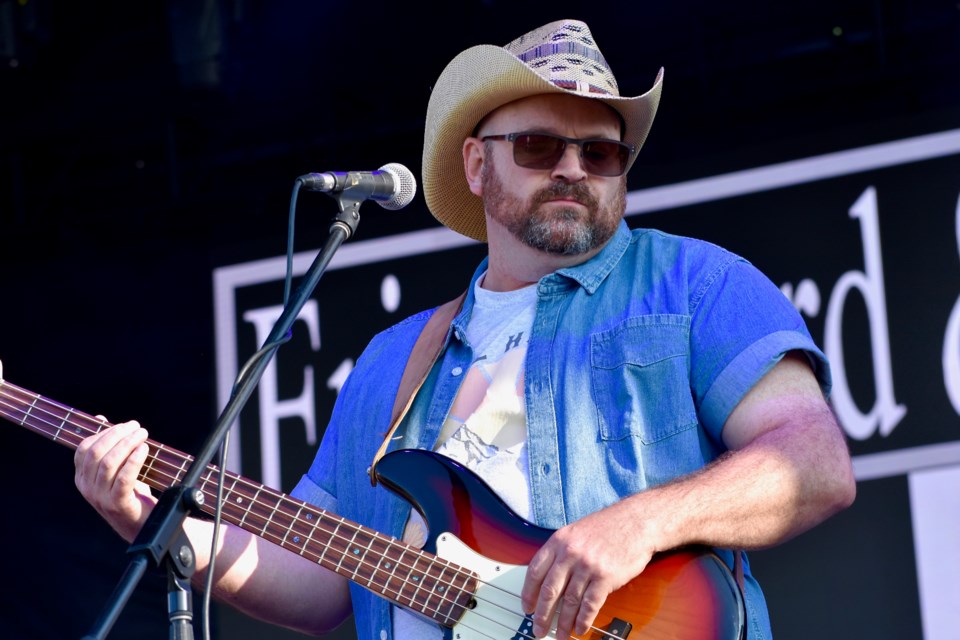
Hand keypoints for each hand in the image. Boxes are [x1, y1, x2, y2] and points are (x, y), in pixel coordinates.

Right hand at [74, 419, 155, 541]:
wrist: (143, 525)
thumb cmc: (131, 494)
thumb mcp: (116, 470)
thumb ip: (108, 447)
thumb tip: (100, 419)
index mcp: (83, 478)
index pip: (84, 448)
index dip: (104, 432)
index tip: (125, 425)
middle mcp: (87, 488)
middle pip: (96, 453)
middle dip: (117, 434)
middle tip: (137, 427)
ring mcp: (100, 498)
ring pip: (109, 463)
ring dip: (128, 444)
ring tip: (143, 435)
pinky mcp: (117, 504)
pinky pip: (124, 478)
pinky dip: (134, 460)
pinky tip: (144, 449)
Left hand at [520, 501, 654, 638]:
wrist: (636, 521)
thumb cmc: (608, 526)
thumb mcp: (575, 532)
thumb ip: (560, 552)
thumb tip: (547, 578)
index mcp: (559, 541)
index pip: (535, 572)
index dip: (528, 593)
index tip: (527, 608)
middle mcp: (570, 553)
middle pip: (549, 590)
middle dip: (542, 614)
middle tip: (538, 629)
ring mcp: (588, 565)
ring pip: (569, 601)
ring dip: (563, 622)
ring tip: (560, 634)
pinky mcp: (606, 577)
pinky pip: (590, 604)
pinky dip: (583, 620)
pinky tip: (580, 628)